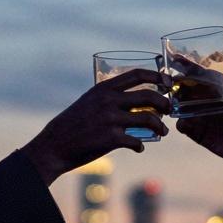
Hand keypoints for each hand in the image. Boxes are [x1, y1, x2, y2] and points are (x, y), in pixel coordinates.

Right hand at [25, 69, 168, 180]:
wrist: (55, 146)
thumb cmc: (73, 125)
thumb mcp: (88, 102)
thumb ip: (108, 98)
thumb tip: (132, 100)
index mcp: (104, 88)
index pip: (137, 74)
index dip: (157, 76)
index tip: (167, 83)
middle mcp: (109, 100)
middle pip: (149, 95)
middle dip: (164, 103)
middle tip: (168, 110)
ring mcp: (111, 119)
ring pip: (148, 118)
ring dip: (160, 126)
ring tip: (162, 132)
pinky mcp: (111, 139)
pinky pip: (137, 141)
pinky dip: (140, 145)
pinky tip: (139, 147)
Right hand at [179, 60, 222, 177]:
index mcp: (214, 89)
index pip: (197, 74)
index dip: (186, 66)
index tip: (176, 59)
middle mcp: (203, 100)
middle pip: (183, 88)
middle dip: (173, 83)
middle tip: (168, 81)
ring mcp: (198, 116)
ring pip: (178, 106)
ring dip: (172, 103)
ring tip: (171, 101)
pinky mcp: (196, 132)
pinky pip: (183, 126)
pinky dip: (181, 124)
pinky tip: (184, 123)